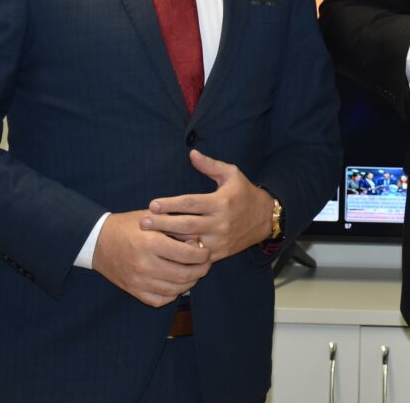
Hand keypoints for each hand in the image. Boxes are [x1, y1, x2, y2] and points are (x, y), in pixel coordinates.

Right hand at [91, 210, 210, 306]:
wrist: (98, 240)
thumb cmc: (129, 226)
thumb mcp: (153, 218)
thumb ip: (177, 226)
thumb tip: (199, 239)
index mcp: (151, 243)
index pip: (188, 255)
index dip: (203, 255)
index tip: (206, 251)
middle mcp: (145, 264)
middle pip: (185, 275)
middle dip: (201, 270)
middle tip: (205, 264)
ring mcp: (138, 280)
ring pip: (175, 290)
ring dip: (190, 282)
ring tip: (193, 272)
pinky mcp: (133, 290)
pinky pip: (160, 300)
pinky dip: (172, 294)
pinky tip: (176, 283)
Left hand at [142, 149, 274, 259]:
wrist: (266, 218)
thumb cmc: (244, 193)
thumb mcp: (231, 174)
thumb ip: (210, 165)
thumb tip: (191, 153)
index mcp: (221, 201)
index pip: (190, 203)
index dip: (169, 204)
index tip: (152, 205)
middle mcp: (220, 221)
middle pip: (185, 224)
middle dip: (162, 223)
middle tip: (143, 222)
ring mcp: (220, 239)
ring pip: (189, 241)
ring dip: (168, 239)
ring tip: (150, 237)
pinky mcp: (220, 253)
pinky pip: (197, 255)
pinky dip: (182, 253)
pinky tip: (167, 250)